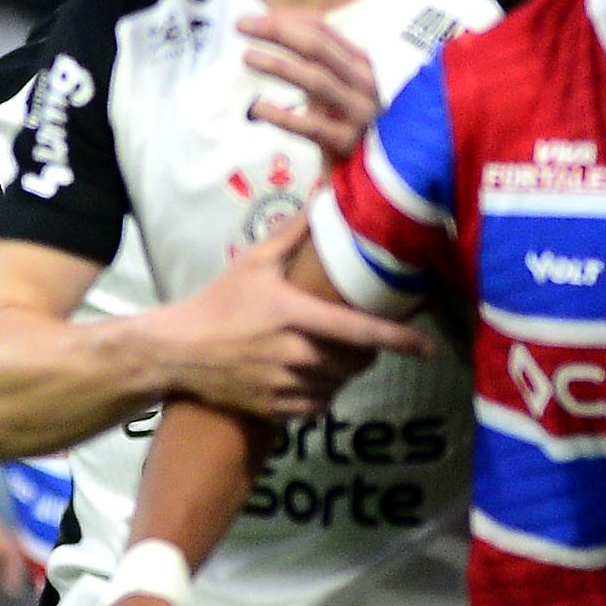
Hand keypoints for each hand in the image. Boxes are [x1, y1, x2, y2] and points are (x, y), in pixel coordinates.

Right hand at [146, 229, 428, 421]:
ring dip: (343, 373)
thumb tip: (325, 196)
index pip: (360, 331)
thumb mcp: (255, 261)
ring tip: (330, 356)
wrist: (177, 351)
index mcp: (295, 316)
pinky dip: (323, 394)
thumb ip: (294, 232)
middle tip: (359, 340)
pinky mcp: (274, 409)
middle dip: (366, 352)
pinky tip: (311, 378)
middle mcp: (295, 355)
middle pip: (356, 362)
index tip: (427, 346)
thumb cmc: (218, 302)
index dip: (399, 340)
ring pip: (338, 385)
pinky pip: (318, 406)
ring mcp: (285, 386)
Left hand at [236, 6, 384, 161]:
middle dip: (277, 32)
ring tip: (247, 57)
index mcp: (359, 63)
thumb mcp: (332, 83)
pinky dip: (283, 116)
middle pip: (317, 48)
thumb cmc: (345, 120)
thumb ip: (310, 57)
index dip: (288, 20)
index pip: (324, 30)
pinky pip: (312, 126)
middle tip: (240, 25)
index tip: (256, 17)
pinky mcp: (347, 143)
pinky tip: (258, 109)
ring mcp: (358, 113)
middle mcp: (363, 83)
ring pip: (316, 80)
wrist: (374, 169)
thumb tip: (275, 20)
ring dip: (279, 65)